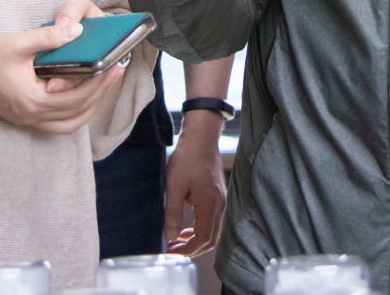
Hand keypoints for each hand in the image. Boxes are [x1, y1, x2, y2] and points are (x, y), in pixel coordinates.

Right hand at [0, 0, 126, 133]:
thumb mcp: (18, 42)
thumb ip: (49, 37)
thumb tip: (78, 30)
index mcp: (33, 100)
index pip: (77, 97)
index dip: (100, 83)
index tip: (115, 66)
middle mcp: (32, 116)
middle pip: (78, 112)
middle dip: (100, 92)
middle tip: (116, 72)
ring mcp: (28, 120)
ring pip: (70, 123)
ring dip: (89, 106)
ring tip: (102, 84)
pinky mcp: (24, 117)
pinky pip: (58, 123)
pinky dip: (74, 112)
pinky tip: (79, 95)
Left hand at [164, 109, 227, 255]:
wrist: (202, 137)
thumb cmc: (187, 158)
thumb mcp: (174, 186)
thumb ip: (173, 213)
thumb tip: (170, 236)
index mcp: (210, 204)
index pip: (203, 239)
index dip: (186, 250)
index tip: (169, 251)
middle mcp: (219, 206)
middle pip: (210, 240)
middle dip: (191, 249)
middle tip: (171, 250)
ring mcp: (220, 201)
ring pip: (212, 232)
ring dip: (195, 241)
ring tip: (175, 241)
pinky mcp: (217, 197)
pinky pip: (211, 222)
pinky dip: (199, 230)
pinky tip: (185, 228)